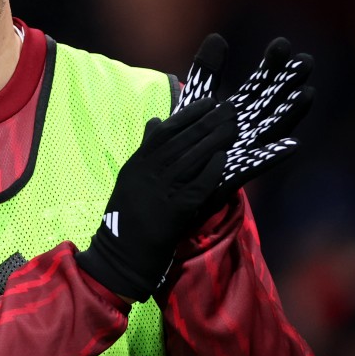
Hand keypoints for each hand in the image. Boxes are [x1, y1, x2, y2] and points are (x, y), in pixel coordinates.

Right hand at [76, 97, 237, 300]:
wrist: (122, 252)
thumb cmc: (127, 214)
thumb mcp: (130, 176)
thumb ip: (145, 148)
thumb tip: (157, 119)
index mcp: (138, 163)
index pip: (165, 131)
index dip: (189, 115)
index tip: (208, 103)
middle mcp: (149, 173)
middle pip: (183, 141)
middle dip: (208, 122)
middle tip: (229, 109)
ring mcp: (162, 190)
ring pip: (192, 159)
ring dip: (215, 141)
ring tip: (232, 127)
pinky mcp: (176, 209)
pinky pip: (197, 185)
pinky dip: (211, 170)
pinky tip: (224, 158)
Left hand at [174, 32, 313, 212]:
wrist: (175, 183)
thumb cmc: (191, 142)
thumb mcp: (196, 103)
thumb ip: (207, 73)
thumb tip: (218, 37)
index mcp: (239, 112)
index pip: (258, 84)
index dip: (270, 66)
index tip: (282, 44)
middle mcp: (248, 130)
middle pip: (271, 102)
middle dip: (288, 83)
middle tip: (305, 60)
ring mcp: (245, 151)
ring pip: (271, 129)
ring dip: (291, 113)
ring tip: (307, 93)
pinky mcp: (235, 174)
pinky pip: (257, 164)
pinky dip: (274, 154)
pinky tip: (293, 144)